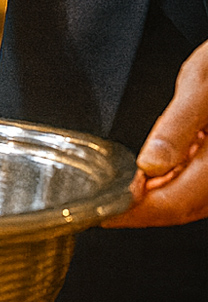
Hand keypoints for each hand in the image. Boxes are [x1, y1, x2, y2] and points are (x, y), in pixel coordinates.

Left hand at [104, 40, 207, 227]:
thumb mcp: (202, 87)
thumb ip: (177, 127)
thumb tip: (150, 165)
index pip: (176, 203)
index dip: (137, 213)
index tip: (104, 214)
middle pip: (182, 208)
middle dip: (141, 214)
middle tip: (103, 211)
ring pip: (190, 202)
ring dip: (154, 204)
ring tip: (118, 200)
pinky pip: (197, 188)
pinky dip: (169, 189)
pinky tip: (147, 183)